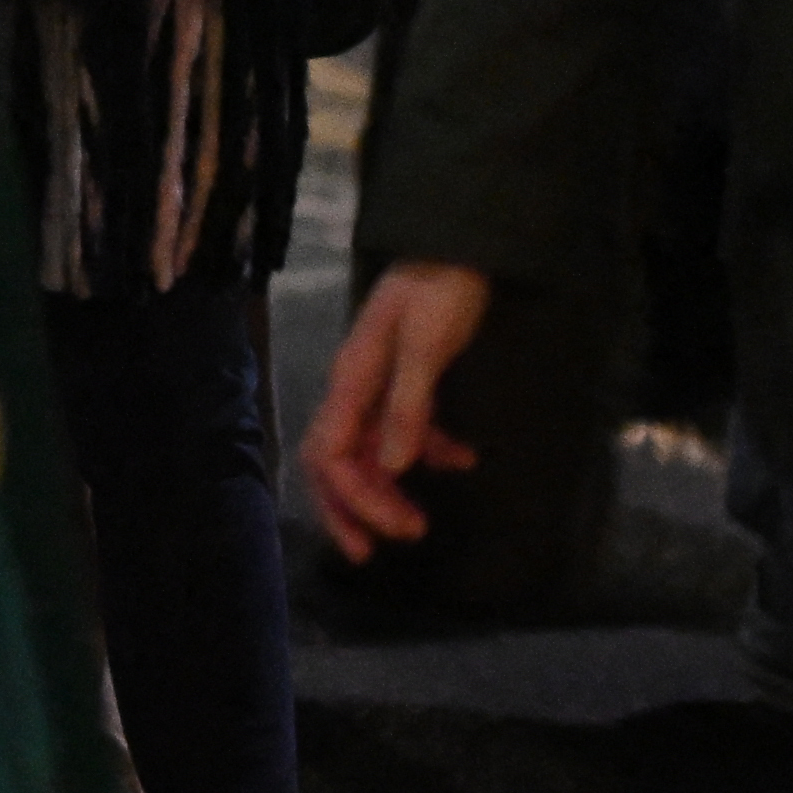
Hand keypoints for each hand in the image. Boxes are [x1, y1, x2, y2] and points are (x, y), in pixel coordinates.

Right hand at [307, 265, 493, 557]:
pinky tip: (461, 462)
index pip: (332, 454)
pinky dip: (425, 454)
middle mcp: (355, 385)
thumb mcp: (427, 344)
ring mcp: (377, 383)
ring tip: (418, 525)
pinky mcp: (404, 379)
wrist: (458, 245)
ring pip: (365, 451)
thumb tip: (395, 466)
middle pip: (334, 461)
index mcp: (352, 378)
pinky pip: (400, 430)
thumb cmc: (441, 289)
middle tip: (387, 548)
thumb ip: (409, 404)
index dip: (356, 500)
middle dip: (354, 508)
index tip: (395, 532)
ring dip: (385, 491)